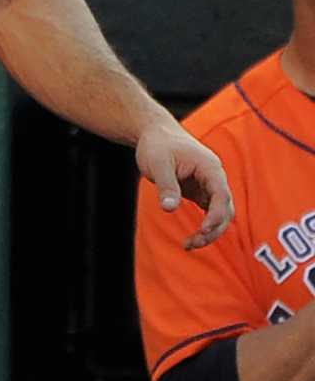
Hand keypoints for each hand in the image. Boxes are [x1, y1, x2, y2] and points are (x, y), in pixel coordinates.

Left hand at [137, 116, 232, 249]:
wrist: (155, 134)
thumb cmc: (157, 145)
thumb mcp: (158, 164)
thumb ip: (166, 185)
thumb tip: (169, 208)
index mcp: (210, 168)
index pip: (222, 194)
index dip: (217, 214)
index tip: (204, 229)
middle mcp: (214, 178)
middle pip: (226, 209)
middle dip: (213, 229)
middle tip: (191, 243)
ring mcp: (209, 186)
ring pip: (220, 213)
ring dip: (210, 231)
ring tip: (188, 245)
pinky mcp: (200, 192)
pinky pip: (209, 212)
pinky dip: (204, 226)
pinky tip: (190, 239)